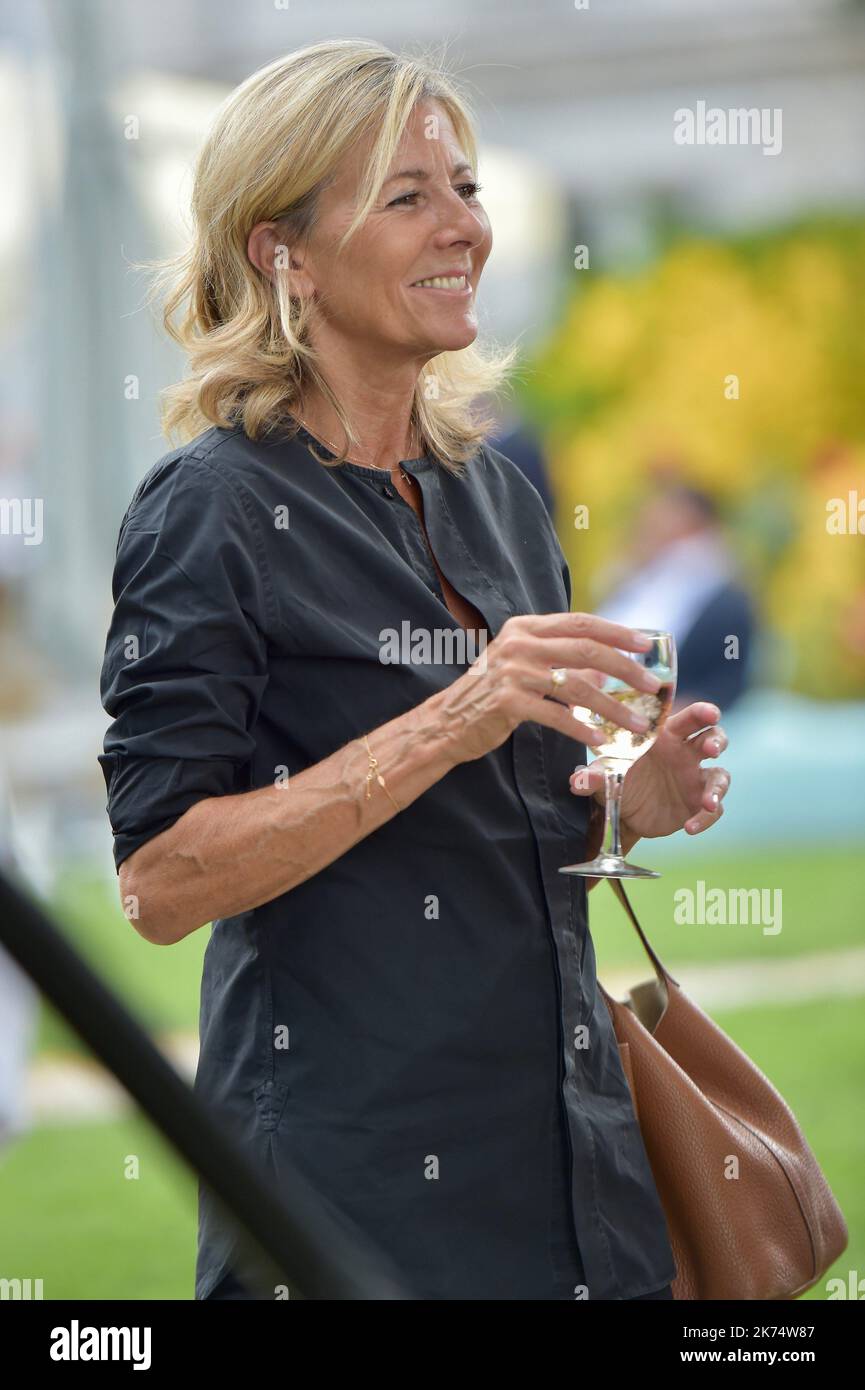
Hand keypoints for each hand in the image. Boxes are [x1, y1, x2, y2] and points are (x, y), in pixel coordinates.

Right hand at [442, 612, 661, 763]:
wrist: (448, 721)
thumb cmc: (491, 694)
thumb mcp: (522, 663)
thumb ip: (557, 656)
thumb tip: (608, 664)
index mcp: (525, 628)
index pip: (581, 623)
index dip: (617, 632)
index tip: (645, 645)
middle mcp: (519, 644)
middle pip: (586, 651)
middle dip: (626, 669)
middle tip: (652, 685)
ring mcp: (513, 672)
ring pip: (578, 686)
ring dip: (613, 707)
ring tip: (637, 724)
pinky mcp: (508, 702)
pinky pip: (558, 716)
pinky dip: (582, 729)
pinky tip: (600, 740)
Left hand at [568, 701, 730, 839]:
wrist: (621, 813)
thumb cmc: (616, 780)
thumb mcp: (603, 777)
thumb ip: (593, 777)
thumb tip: (577, 781)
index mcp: (665, 736)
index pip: (688, 718)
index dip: (702, 712)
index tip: (710, 714)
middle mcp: (685, 753)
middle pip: (713, 737)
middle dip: (717, 739)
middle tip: (712, 748)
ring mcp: (695, 778)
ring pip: (720, 776)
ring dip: (718, 788)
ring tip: (708, 801)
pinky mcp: (697, 803)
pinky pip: (712, 810)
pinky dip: (706, 818)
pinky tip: (690, 828)